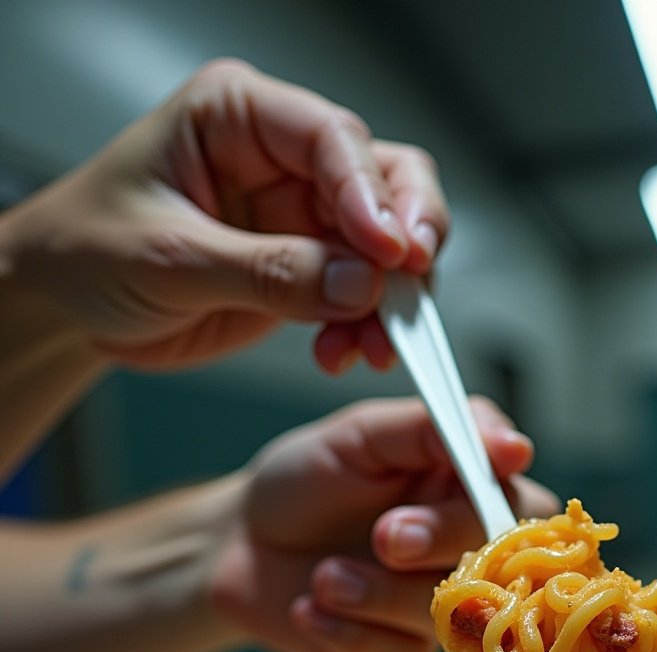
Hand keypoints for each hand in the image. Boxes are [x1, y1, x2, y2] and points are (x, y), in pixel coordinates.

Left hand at [9, 58, 448, 371]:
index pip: (332, 137)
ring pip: (388, 242)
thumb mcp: (171, 259)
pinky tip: (345, 352)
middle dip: (408, 238)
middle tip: (409, 288)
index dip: (372, 193)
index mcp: (239, 116)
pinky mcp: (308, 269)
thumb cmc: (91, 250)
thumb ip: (269, 271)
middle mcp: (282, 157)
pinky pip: (365, 294)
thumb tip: (359, 283)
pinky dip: (369, 326)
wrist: (68, 305)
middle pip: (384, 179)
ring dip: (394, 297)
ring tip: (373, 343)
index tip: (391, 251)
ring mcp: (301, 215)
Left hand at [210, 397, 559, 651]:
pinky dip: (346, 633)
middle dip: (438, 547)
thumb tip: (514, 445)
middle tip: (382, 536)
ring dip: (377, 594)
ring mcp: (439, 611)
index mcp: (470, 490)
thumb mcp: (360, 436)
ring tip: (323, 576)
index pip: (525, 506)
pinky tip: (309, 608)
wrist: (239, 544)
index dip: (493, 505)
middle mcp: (468, 554)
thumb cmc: (306, 479)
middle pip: (501, 569)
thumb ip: (429, 431)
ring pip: (449, 619)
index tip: (451, 486)